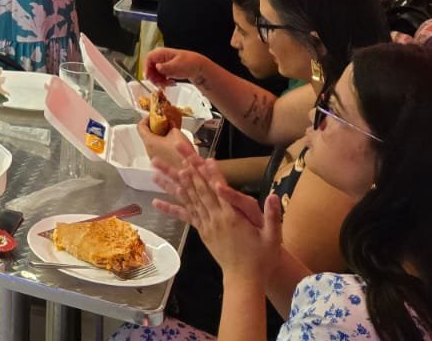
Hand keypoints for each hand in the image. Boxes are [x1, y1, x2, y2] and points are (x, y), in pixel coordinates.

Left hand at [136, 115, 195, 171]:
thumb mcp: (177, 133)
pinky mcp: (160, 165)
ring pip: (153, 145)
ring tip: (171, 134)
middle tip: (164, 124)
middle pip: (147, 136)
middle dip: (155, 128)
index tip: (153, 116)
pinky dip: (163, 146)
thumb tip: (168, 123)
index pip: (140, 126)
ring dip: (160, 138)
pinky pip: (159, 153)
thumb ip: (170, 125)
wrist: (189, 173)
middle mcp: (149, 151)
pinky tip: (173, 145)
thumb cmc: (181, 153)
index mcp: (150, 142)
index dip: (146, 119)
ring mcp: (154, 159)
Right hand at [142, 47, 207, 88]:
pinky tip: (170, 83)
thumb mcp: (177, 66)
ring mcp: (162, 64)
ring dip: (160, 81)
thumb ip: (165, 67)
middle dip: (155, 78)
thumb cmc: (189, 63)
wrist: (199, 67)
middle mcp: (160, 57)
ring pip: (154, 74)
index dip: (146, 69)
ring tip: (169, 84)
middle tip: (161, 84)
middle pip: (150, 68)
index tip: (148, 78)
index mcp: (161, 53)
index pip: (148, 59)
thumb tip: (156, 67)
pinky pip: (159, 77)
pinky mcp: (165, 69)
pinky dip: (164, 82)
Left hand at [156, 157, 278, 279]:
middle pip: (200, 189)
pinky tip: (156, 201)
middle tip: (177, 151)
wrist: (246, 279)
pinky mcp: (203, 232)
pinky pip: (185, 217)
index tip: (202, 158)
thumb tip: (275, 196)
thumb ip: (273, 216)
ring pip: (188, 199)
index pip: (219, 189)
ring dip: (173, 183)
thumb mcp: (272, 237)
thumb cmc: (262, 258)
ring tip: (158, 170)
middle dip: (188, 168)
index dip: (211, 173)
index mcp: (233, 216)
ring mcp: (207, 225)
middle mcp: (216, 218)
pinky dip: (171, 208)